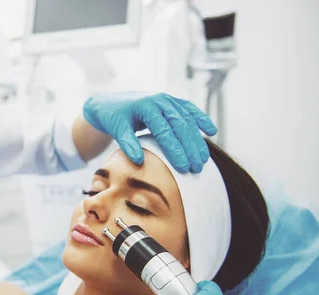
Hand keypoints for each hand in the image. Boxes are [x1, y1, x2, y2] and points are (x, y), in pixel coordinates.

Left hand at [83, 93, 217, 172]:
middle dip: (190, 148)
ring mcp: (167, 100)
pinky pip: (189, 110)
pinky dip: (201, 119)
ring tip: (203, 159)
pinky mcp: (171, 102)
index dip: (175, 149)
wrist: (109, 102)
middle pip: (180, 125)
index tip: (183, 167)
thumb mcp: (116, 129)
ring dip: (197, 139)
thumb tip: (139, 161)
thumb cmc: (112, 117)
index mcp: (146, 106)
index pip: (164, 130)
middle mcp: (160, 100)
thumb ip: (127, 143)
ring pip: (188, 119)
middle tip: (197, 168)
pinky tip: (212, 131)